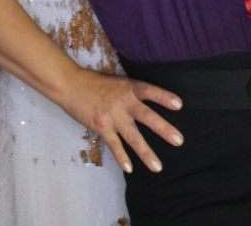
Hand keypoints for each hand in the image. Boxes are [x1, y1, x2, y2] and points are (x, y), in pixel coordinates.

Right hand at [61, 67, 183, 173]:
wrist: (71, 85)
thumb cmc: (96, 83)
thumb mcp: (119, 82)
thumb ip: (133, 92)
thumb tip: (149, 102)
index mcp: (129, 87)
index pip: (150, 91)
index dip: (164, 97)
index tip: (179, 105)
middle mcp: (123, 101)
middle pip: (147, 116)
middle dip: (164, 129)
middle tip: (179, 140)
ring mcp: (112, 115)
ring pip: (132, 136)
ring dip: (146, 152)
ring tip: (157, 166)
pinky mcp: (101, 126)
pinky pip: (114, 144)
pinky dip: (122, 157)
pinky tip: (129, 168)